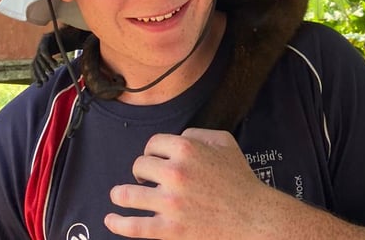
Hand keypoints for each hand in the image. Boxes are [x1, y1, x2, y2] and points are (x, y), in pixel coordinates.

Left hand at [105, 128, 267, 238]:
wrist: (253, 218)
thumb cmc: (240, 179)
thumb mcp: (224, 142)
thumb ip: (197, 133)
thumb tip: (177, 137)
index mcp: (186, 148)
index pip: (152, 144)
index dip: (152, 151)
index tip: (154, 160)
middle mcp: (175, 172)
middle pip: (139, 166)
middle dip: (141, 172)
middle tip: (146, 178)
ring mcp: (170, 203)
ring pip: (129, 194)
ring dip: (121, 194)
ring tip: (118, 195)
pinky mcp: (170, 230)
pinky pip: (135, 227)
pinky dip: (118, 222)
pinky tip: (110, 218)